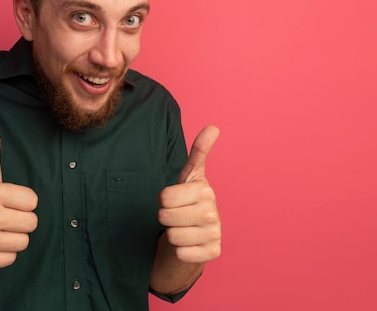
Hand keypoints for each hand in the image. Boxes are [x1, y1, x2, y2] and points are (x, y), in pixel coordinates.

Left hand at [158, 126, 220, 262]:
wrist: (196, 232)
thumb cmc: (188, 201)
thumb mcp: (190, 175)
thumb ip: (199, 151)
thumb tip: (214, 127)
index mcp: (205, 190)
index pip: (164, 197)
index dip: (163, 199)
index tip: (175, 198)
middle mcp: (213, 212)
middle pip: (165, 217)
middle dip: (166, 217)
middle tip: (177, 214)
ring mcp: (215, 234)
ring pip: (172, 237)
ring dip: (172, 234)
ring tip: (183, 228)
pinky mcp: (213, 253)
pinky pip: (182, 253)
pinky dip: (180, 250)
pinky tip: (189, 243)